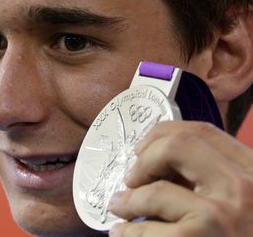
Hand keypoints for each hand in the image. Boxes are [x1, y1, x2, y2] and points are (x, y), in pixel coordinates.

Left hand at [107, 121, 252, 236]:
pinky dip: (127, 232)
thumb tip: (157, 164)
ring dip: (126, 200)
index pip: (201, 132)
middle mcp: (242, 186)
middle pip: (175, 146)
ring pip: (154, 191)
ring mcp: (221, 217)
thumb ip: (212, 178)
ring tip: (118, 206)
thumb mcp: (244, 198)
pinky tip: (122, 233)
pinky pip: (145, 231)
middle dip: (143, 159)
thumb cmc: (244, 231)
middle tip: (130, 178)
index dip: (161, 135)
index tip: (142, 149)